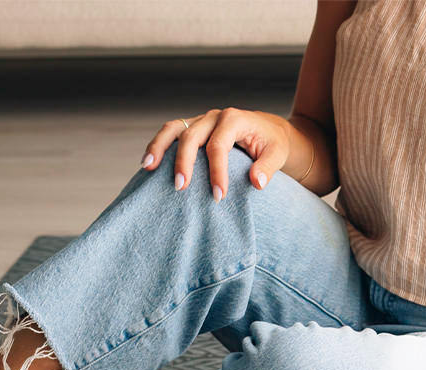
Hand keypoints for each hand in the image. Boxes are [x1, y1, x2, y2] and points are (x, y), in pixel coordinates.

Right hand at [139, 107, 291, 199]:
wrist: (269, 132)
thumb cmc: (272, 144)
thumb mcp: (278, 154)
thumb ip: (267, 167)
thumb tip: (256, 183)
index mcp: (234, 119)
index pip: (219, 146)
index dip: (217, 172)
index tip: (218, 196)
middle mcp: (214, 117)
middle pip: (191, 136)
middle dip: (184, 162)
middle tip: (180, 189)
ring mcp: (201, 121)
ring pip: (174, 129)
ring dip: (158, 148)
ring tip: (147, 168)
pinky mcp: (193, 129)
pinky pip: (171, 134)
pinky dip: (158, 147)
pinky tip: (148, 164)